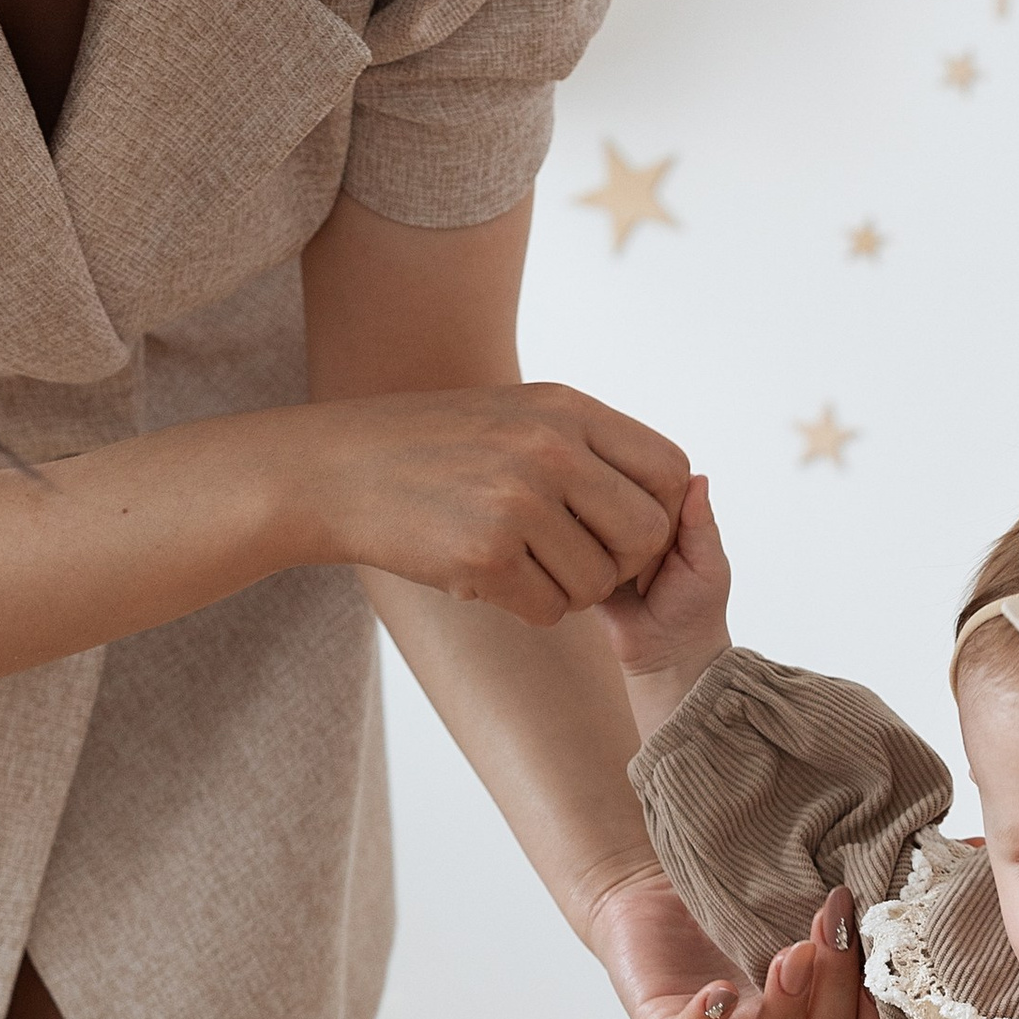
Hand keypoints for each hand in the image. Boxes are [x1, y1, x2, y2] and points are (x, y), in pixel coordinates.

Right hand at [288, 381, 690, 624]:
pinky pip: (550, 609)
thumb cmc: (435, 445)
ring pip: (598, 583)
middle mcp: (550, 449)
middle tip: (580, 560)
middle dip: (623, 563)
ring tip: (524, 564)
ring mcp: (518, 503)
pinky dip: (529, 607)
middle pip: (647, 535)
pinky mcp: (485, 556)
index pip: (671, 470)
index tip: (626, 529)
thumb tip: (680, 487)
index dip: (663, 512)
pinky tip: (492, 578)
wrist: (338, 469)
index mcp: (567, 409)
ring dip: (570, 590)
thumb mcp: (518, 415)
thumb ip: (591, 445)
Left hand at [588, 867, 893, 1018]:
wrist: (656, 883)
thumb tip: (955, 868)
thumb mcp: (813, 893)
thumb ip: (868, 903)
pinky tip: (720, 992)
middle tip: (834, 923)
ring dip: (788, 1009)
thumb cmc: (747, 891)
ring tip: (788, 953)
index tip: (898, 954)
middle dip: (839, 990)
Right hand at [600, 475, 732, 722]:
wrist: (665, 657)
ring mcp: (601, 536)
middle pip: (614, 490)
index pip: (647, 477)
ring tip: (628, 571)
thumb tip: (697, 477)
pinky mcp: (578, 557)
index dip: (648, 492)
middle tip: (645, 564)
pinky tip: (596, 565)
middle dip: (623, 517)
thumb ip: (701, 523)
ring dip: (601, 533)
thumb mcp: (707, 564)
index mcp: (664, 512)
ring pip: (590, 512)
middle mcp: (629, 518)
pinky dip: (580, 549)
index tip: (659, 528)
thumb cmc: (695, 610)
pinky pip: (569, 540)